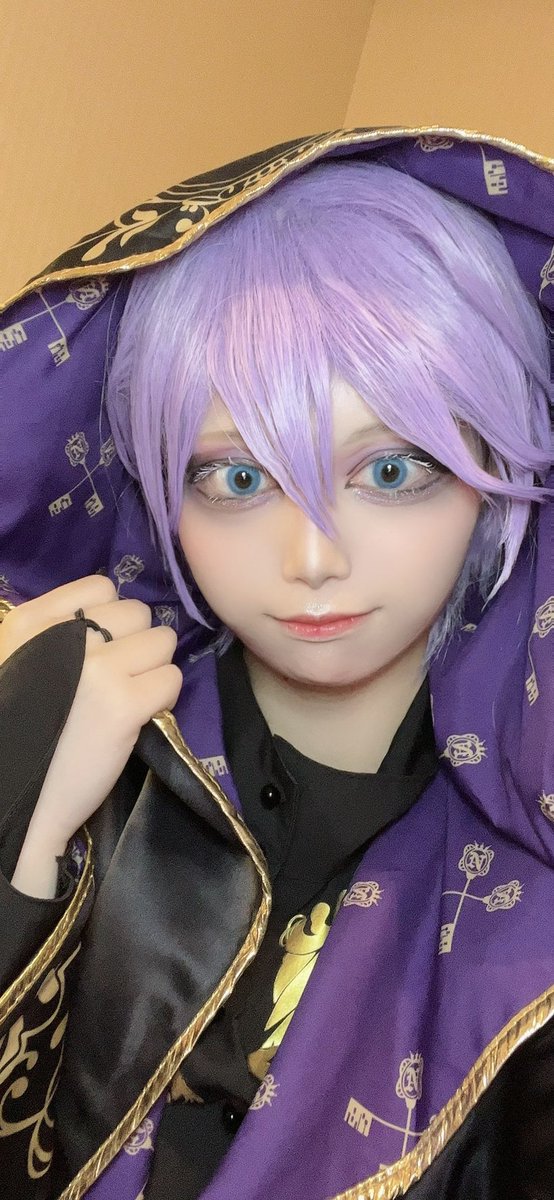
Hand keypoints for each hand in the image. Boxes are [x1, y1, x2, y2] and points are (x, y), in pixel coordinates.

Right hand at [2, 577, 181, 891]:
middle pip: (138, 613)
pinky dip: (162, 700)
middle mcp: (65, 636)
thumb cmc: (15, 730)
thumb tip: (110, 617)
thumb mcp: (17, 660)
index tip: (102, 648)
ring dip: (153, 671)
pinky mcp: (124, 705)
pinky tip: (136, 720)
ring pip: (162, 643)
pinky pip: (171, 680)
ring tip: (127, 700)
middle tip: (119, 680)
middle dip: (137, 645)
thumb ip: (54, 633)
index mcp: (31, 622)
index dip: (112, 618)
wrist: (11, 796)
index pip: (102, 586)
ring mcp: (97, 668)